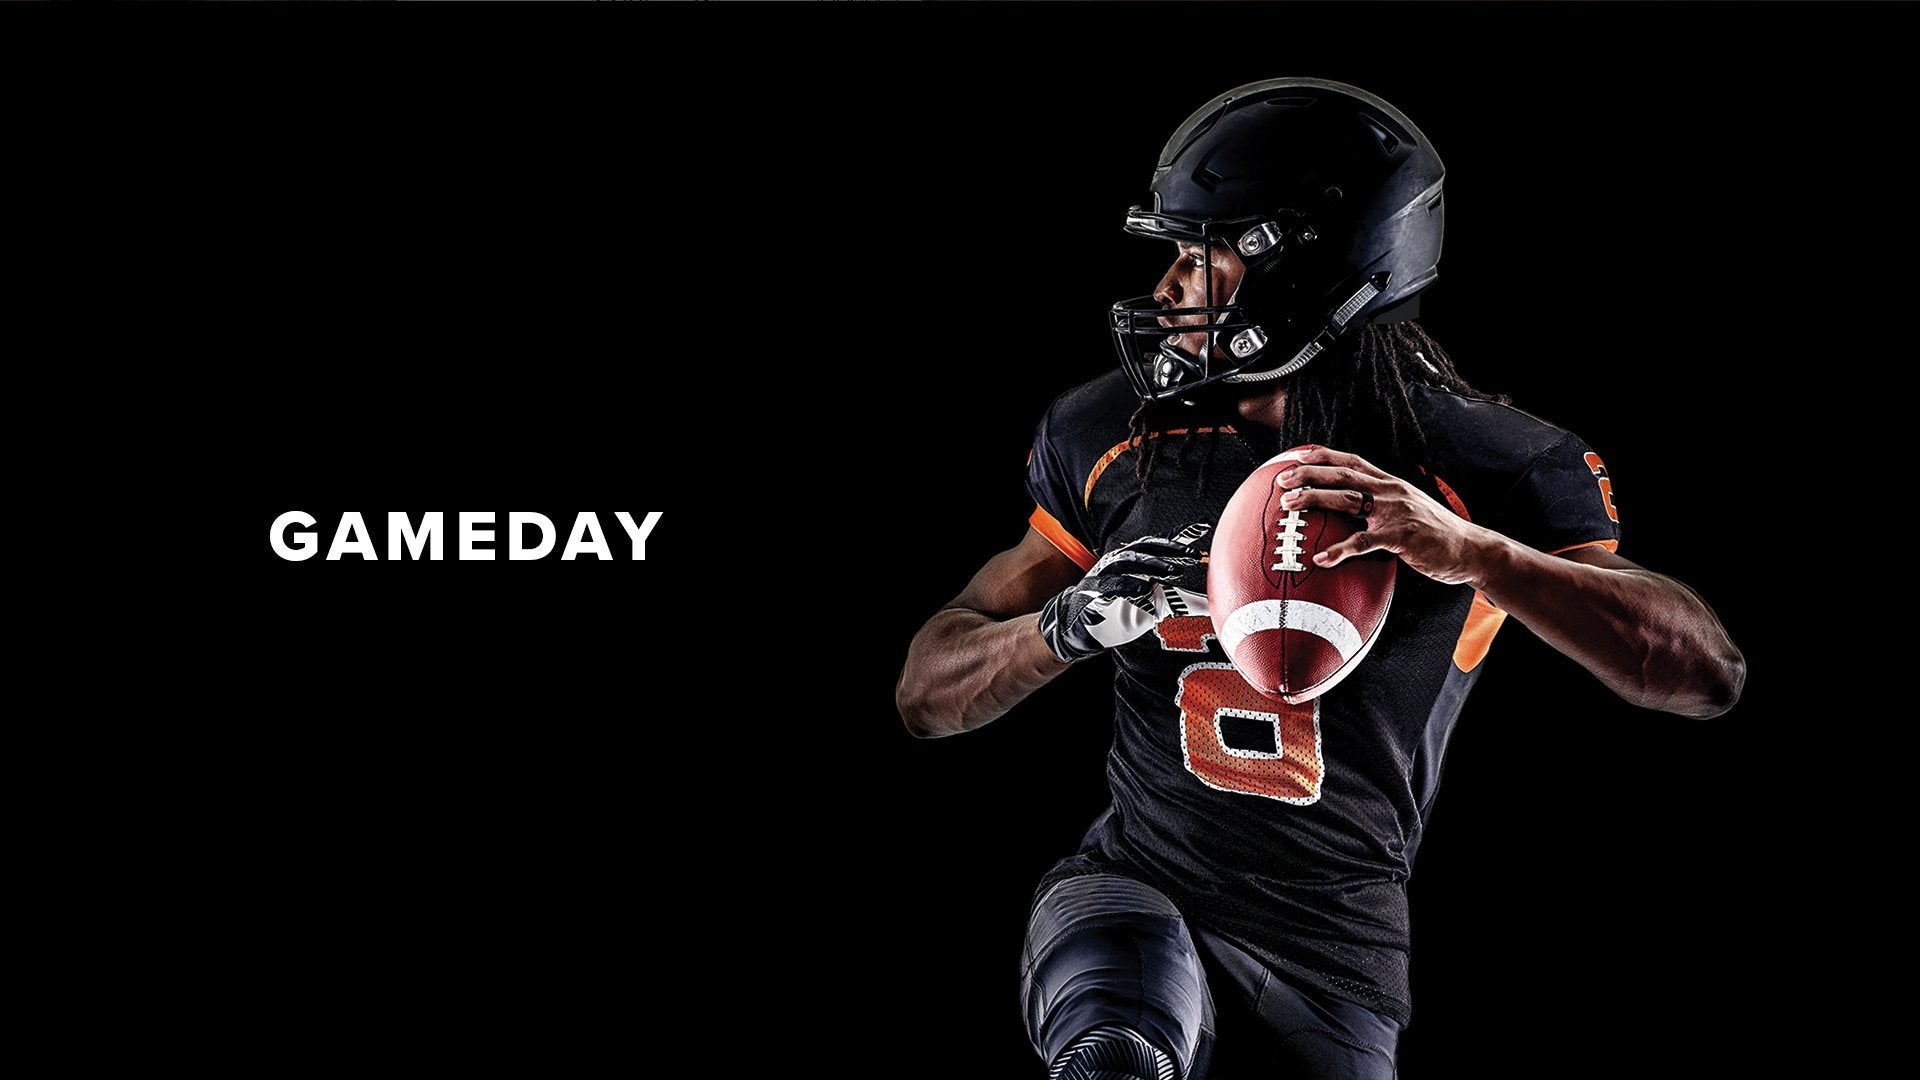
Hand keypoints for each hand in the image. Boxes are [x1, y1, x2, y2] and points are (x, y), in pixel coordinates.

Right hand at [1036, 522, 1210, 662]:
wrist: (1079, 629)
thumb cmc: (1120, 612)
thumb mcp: (1156, 607)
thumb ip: (1182, 602)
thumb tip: (1216, 604)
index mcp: (1136, 562)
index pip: (1162, 544)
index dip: (1182, 534)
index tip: (1204, 525)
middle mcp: (1120, 562)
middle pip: (1148, 548)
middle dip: (1172, 549)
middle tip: (1195, 556)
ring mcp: (1105, 575)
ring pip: (1129, 562)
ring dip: (1153, 564)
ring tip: (1175, 571)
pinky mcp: (1094, 593)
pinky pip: (1110, 585)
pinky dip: (1127, 586)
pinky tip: (1144, 590)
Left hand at [1273, 446, 1489, 585]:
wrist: (1469, 549)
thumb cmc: (1433, 534)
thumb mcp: (1406, 510)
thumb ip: (1380, 506)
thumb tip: (1350, 513)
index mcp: (1390, 484)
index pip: (1352, 463)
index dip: (1323, 457)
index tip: (1297, 455)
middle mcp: (1391, 492)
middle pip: (1343, 476)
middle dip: (1309, 474)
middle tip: (1281, 479)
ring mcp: (1396, 512)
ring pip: (1348, 500)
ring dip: (1315, 500)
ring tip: (1289, 505)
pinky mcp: (1401, 536)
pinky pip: (1364, 543)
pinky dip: (1340, 550)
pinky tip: (1322, 558)